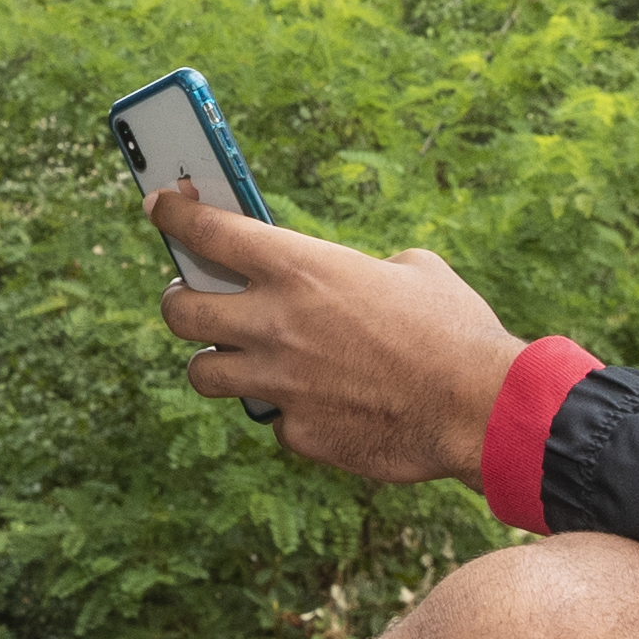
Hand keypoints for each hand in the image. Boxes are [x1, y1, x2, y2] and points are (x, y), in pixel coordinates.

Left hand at [153, 186, 525, 486]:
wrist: (479, 407)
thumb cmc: (454, 329)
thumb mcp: (411, 269)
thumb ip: (359, 269)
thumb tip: (355, 279)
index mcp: (299, 268)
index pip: (206, 231)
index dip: (172, 214)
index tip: (159, 206)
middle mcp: (275, 323)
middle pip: (177, 310)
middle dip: (177, 300)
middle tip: (192, 297)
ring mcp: (279, 383)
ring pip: (203, 373)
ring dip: (217, 361)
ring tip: (241, 357)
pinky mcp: (298, 432)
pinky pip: (271, 419)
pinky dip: (288, 411)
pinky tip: (319, 403)